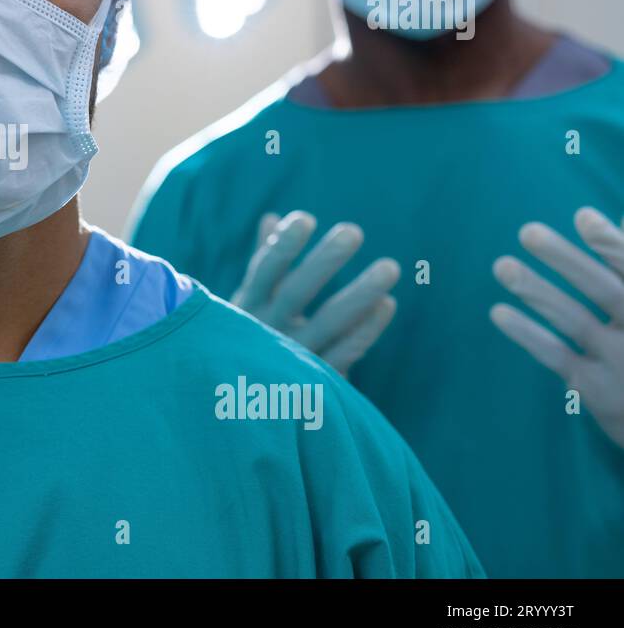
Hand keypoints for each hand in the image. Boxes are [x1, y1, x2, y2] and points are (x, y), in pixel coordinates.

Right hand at [233, 211, 399, 374]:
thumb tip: (271, 218)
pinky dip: (366, 329)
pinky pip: (345, 353)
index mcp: (246, 308)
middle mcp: (265, 333)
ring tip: (390, 266)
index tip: (305, 218)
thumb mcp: (247, 304)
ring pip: (329, 322)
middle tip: (352, 231)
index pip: (263, 272)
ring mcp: (291, 360)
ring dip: (359, 294)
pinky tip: (386, 304)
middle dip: (324, 261)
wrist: (237, 409)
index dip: (282, 246)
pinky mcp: (315, 384)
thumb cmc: (248, 343)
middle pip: (296, 293)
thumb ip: (263, 262)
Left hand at [492, 207, 623, 448]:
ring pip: (575, 322)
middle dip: (566, 260)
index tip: (582, 215)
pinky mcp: (595, 388)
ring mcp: (620, 364)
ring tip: (502, 266)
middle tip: (527, 231)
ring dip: (537, 291)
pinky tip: (498, 312)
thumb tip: (620, 213)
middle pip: (605, 291)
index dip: (612, 244)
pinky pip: (555, 356)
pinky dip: (528, 334)